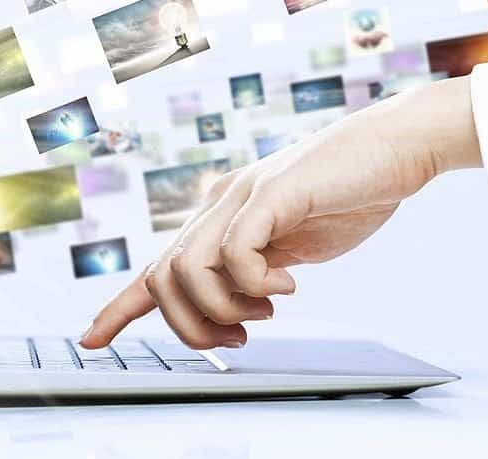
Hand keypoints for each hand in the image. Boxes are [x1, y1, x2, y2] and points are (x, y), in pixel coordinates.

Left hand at [79, 77, 480, 349]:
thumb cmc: (347, 196)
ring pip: (187, 268)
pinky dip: (255, 283)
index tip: (92, 339)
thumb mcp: (289, 247)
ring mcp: (243, 195)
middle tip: (236, 339)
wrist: (395, 149)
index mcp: (219, 218)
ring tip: (265, 312)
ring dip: (221, 309)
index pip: (156, 267)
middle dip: (189, 326)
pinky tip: (288, 283)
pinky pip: (235, 251)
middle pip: (161, 277)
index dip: (120, 306)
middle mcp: (219, 204)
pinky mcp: (273, 192)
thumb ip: (255, 272)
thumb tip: (235, 309)